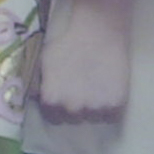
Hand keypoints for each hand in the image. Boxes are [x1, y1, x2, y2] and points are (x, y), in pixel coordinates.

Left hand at [38, 0, 132, 122]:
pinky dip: (111, 109)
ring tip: (96, 90)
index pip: (53, 118)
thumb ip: (39, 84)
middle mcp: (71, 109)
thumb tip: (37, 98)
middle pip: (73, 120)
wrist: (98, 33)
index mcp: (51, 100)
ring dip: (94, 109)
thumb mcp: (44, 63)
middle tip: (82, 91)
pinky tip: (108, 92)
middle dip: (76, 108)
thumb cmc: (67, 43)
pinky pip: (111, 117)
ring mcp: (94, 110)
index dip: (59, 108)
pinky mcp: (115, 106)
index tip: (65, 98)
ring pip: (93, 119)